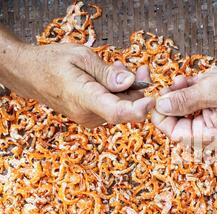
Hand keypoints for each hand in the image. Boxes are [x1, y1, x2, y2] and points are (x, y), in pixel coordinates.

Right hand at [6, 43, 153, 127]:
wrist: (29, 75)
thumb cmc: (52, 62)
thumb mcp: (81, 57)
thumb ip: (107, 73)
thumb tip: (131, 82)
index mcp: (83, 98)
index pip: (116, 112)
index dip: (138, 108)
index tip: (152, 99)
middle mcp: (89, 115)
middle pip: (126, 107)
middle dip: (139, 89)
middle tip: (142, 69)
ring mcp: (91, 119)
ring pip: (122, 106)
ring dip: (128, 89)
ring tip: (118, 67)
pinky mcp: (94, 117)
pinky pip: (114, 106)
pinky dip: (119, 93)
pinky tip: (113, 78)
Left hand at [151, 60, 216, 142]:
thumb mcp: (208, 90)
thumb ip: (182, 101)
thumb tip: (159, 106)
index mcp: (214, 139)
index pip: (177, 134)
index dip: (162, 118)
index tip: (153, 99)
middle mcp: (215, 136)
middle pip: (182, 123)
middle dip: (173, 103)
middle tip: (169, 84)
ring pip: (189, 112)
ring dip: (182, 95)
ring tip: (183, 79)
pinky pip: (200, 106)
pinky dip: (193, 93)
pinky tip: (191, 80)